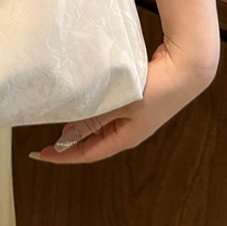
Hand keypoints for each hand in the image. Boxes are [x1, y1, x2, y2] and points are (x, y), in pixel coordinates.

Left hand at [28, 34, 219, 163]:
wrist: (185, 69)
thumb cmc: (156, 89)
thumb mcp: (120, 106)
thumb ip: (93, 119)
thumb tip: (67, 135)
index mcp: (125, 138)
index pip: (88, 153)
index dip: (63, 156)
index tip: (41, 154)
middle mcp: (128, 131)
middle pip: (92, 142)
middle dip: (68, 143)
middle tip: (44, 140)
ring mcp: (132, 117)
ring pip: (98, 126)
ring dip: (78, 124)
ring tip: (56, 119)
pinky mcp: (134, 102)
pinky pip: (105, 112)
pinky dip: (90, 110)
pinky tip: (81, 102)